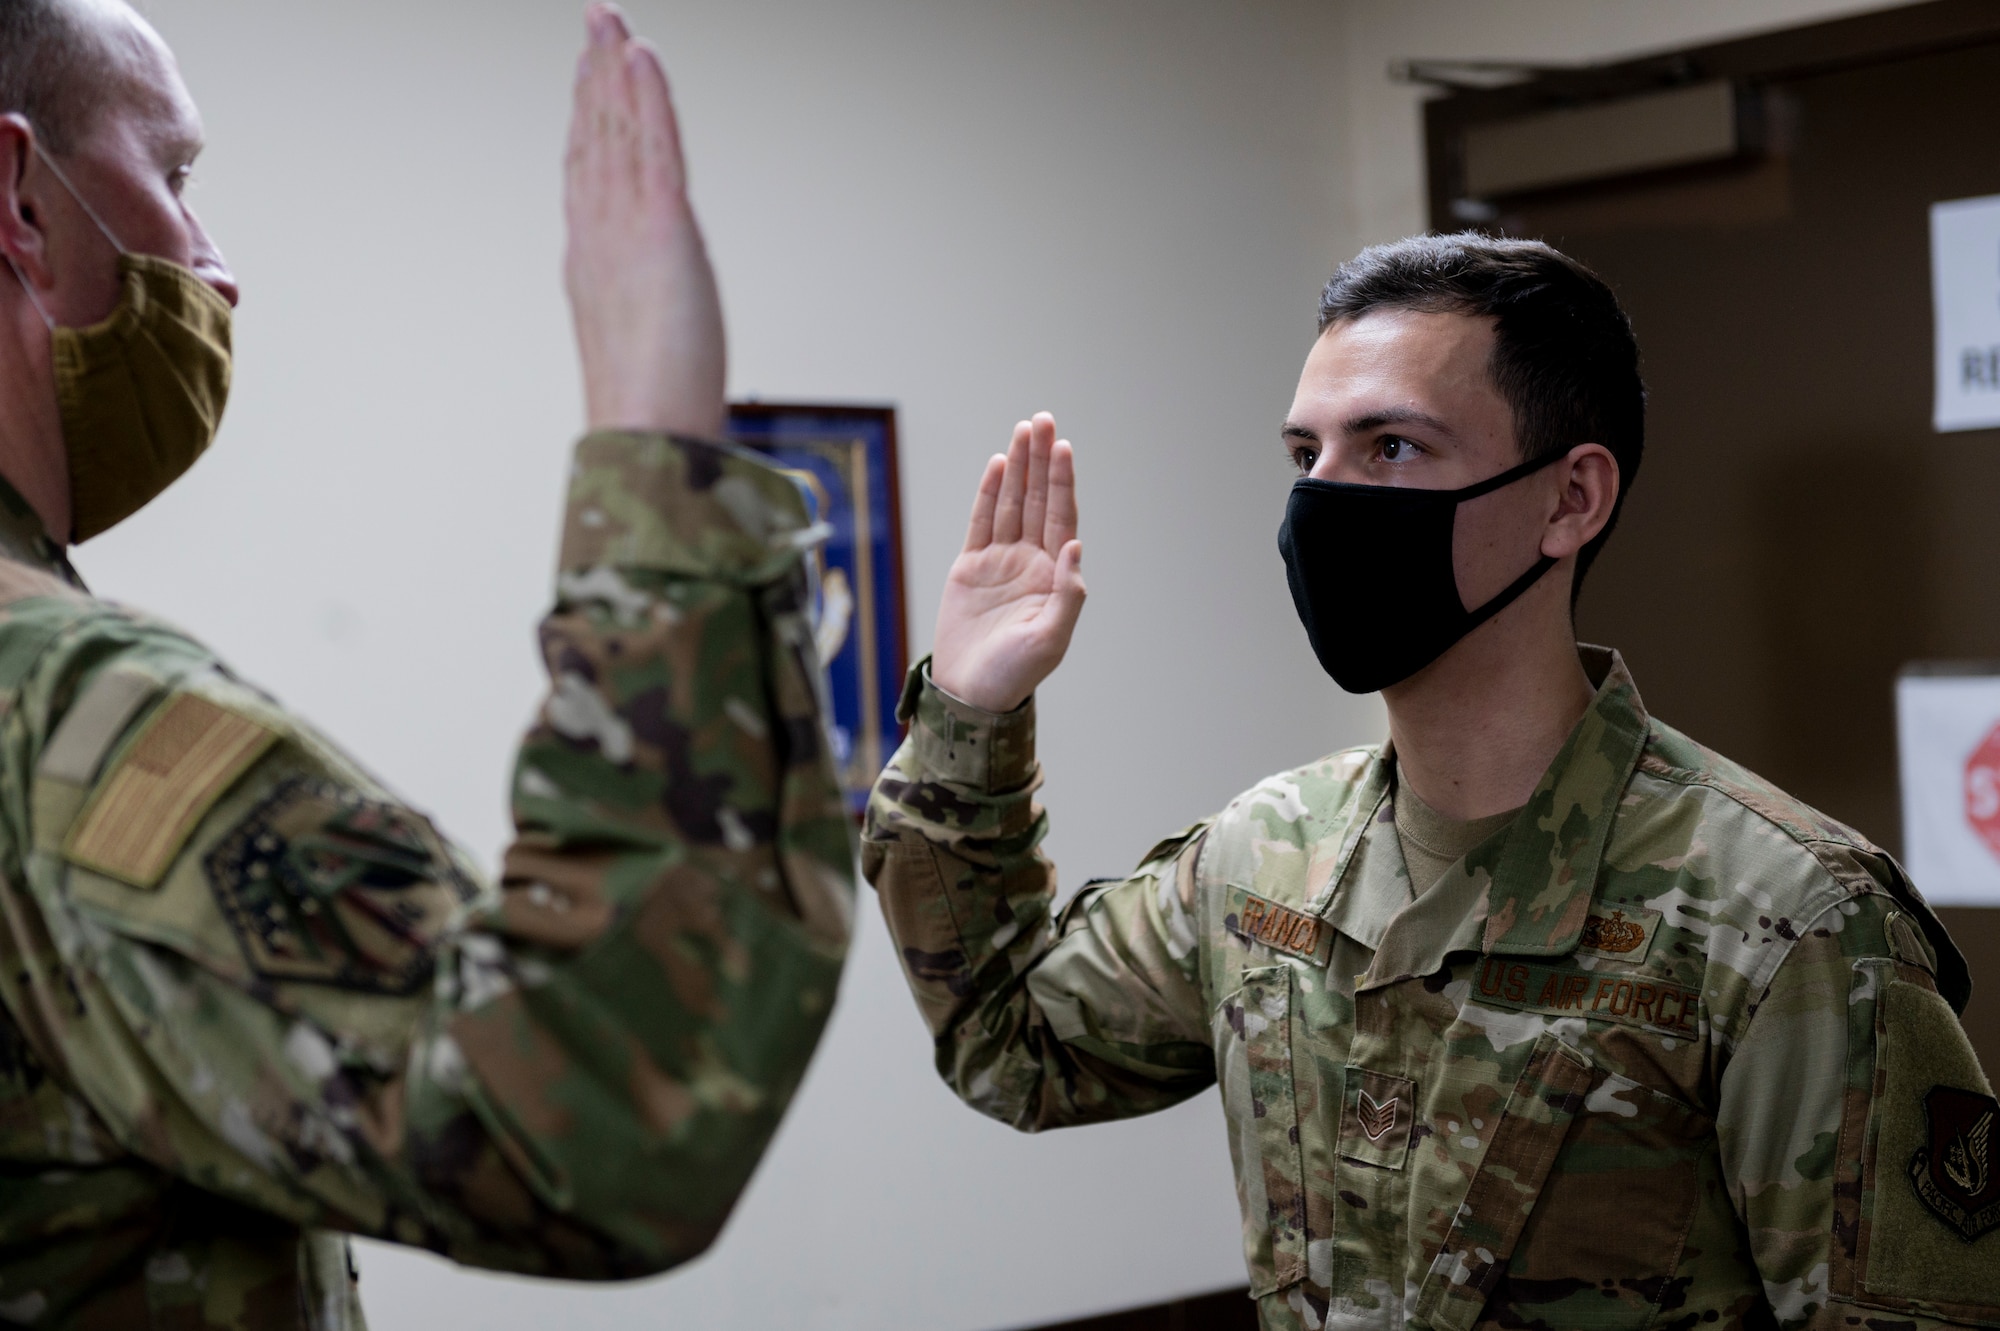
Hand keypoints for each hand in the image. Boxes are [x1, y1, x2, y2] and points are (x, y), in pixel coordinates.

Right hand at [563, 4, 724, 436]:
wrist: (647, 437)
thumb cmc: (653, 418)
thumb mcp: (647, 359)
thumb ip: (647, 337)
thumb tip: (665, 360)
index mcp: (594, 264)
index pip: (590, 173)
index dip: (589, 119)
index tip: (590, 76)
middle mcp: (600, 236)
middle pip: (595, 138)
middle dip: (595, 76)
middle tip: (595, 21)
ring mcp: (625, 228)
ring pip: (618, 129)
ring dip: (615, 68)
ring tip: (609, 19)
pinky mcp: (661, 228)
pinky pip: (653, 144)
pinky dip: (647, 95)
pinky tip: (641, 54)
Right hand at [930, 413, 1085, 712]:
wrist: (970, 693)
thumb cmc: (1015, 674)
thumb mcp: (1051, 639)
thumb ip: (1068, 594)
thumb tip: (1074, 545)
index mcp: (1054, 576)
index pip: (1061, 518)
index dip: (1062, 482)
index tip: (1062, 447)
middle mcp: (1030, 562)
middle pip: (1038, 500)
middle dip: (1041, 461)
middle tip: (1043, 420)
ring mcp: (1000, 562)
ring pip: (1011, 504)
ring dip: (1018, 467)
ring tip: (1023, 430)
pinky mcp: (971, 567)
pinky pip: (982, 522)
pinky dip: (990, 492)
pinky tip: (998, 464)